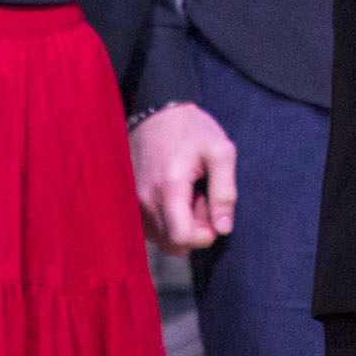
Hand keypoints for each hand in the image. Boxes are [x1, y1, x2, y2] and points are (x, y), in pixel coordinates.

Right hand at [130, 102, 236, 252]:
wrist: (158, 112)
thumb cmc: (192, 129)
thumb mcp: (220, 151)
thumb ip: (225, 191)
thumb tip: (224, 228)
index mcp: (169, 188)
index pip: (182, 238)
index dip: (204, 235)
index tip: (213, 212)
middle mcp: (146, 199)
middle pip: (172, 243)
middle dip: (194, 230)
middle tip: (202, 199)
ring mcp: (134, 202)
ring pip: (160, 239)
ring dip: (179, 226)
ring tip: (189, 194)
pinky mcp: (130, 201)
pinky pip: (150, 228)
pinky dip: (166, 221)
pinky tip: (175, 196)